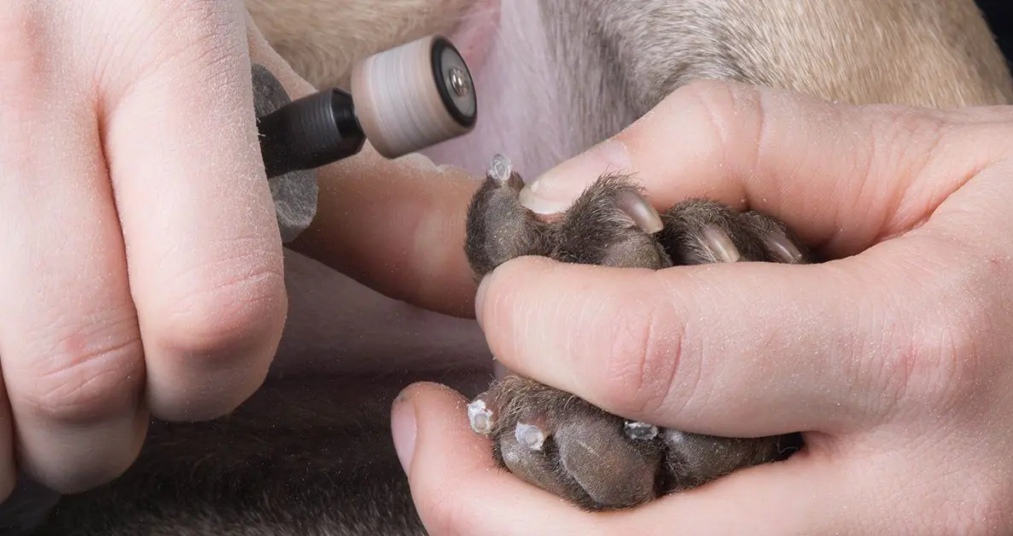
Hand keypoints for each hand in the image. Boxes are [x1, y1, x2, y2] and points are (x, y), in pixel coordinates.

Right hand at [0, 2, 481, 501]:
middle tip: (118, 396)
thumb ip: (352, 175)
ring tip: (40, 369)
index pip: (216, 303)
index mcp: (163, 41)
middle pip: (78, 371)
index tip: (208, 369)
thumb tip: (466, 272)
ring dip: (18, 424)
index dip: (221, 374)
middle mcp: (29, 75)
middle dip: (109, 429)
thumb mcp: (231, 49)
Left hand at [391, 80, 1012, 533]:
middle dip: (477, 500)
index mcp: (915, 348)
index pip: (649, 354)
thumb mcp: (923, 153)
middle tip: (428, 426)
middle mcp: (909, 505)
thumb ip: (728, 148)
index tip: (506, 292)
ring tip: (486, 467)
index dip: (531, 320)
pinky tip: (591, 501)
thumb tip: (562, 199)